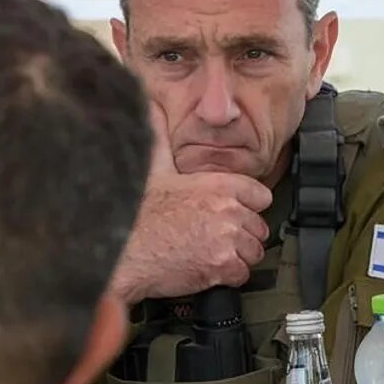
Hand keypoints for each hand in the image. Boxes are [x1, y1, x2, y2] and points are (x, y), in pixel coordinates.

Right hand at [110, 103, 273, 303]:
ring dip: (236, 257)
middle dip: (242, 234)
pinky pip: (242, 274)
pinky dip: (227, 276)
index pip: (262, 195)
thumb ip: (161, 139)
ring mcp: (226, 239)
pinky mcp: (221, 266)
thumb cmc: (136, 214)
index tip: (235, 213)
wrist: (121, 251)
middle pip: (259, 227)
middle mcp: (228, 210)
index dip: (249, 206)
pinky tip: (206, 268)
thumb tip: (151, 107)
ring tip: (209, 253)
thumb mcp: (153, 168)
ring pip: (253, 252)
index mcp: (218, 185)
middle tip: (216, 237)